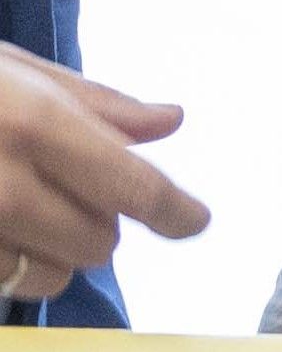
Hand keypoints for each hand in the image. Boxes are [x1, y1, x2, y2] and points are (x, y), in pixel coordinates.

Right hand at [0, 40, 208, 300]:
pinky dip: (8, 264)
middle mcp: (2, 185)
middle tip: (66, 189)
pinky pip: (3, 284)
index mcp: (33, 124)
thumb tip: (170, 122)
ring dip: (53, 251)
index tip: (193, 220)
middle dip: (98, 222)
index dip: (178, 212)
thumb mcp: (6, 67)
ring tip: (16, 208)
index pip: (137, 189)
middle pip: (101, 242)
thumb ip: (92, 102)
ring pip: (54, 274)